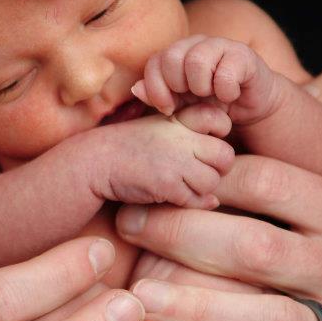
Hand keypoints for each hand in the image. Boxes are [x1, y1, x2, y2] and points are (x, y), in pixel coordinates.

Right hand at [95, 105, 232, 208]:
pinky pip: (195, 200)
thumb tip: (214, 162)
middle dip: (215, 168)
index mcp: (179, 118)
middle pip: (225, 156)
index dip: (218, 133)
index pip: (219, 118)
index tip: (203, 144)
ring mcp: (176, 161)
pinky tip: (171, 195)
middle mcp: (181, 137)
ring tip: (180, 184)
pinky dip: (187, 202)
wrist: (96, 162)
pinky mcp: (168, 184)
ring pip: (212, 182)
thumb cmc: (129, 147)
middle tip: (196, 172)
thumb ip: (190, 138)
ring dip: (200, 189)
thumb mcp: (158, 129)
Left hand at [132, 33, 278, 123]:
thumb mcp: (180, 106)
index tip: (167, 108)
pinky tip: (230, 95)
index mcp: (177, 53)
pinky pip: (225, 73)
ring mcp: (220, 45)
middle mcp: (196, 44)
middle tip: (192, 97)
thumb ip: (158, 97)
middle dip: (178, 86)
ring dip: (202, 87)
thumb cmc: (212, 105)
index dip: (156, 88)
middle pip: (172, 57)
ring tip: (211, 95)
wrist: (249, 108)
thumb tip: (136, 88)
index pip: (154, 62)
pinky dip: (226, 91)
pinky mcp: (243, 55)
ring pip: (196, 61)